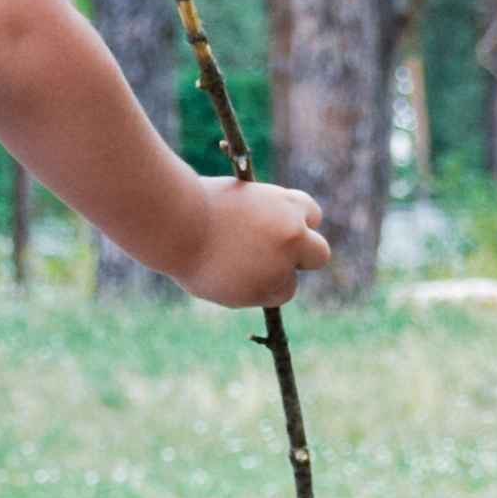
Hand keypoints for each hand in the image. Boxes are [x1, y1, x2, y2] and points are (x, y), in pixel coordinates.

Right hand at [178, 177, 331, 308]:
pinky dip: (246, 292)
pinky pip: (261, 298)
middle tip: (276, 259)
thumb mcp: (242, 199)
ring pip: (288, 286)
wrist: (176, 224)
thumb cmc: (199, 204)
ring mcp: (279, 267)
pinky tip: (223, 276)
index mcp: (290, 205)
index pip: (313, 216)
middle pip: (319, 255)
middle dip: (301, 258)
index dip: (293, 223)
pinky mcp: (260, 292)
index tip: (277, 229)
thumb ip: (264, 219)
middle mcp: (293, 236)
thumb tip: (271, 242)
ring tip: (236, 269)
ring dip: (271, 282)